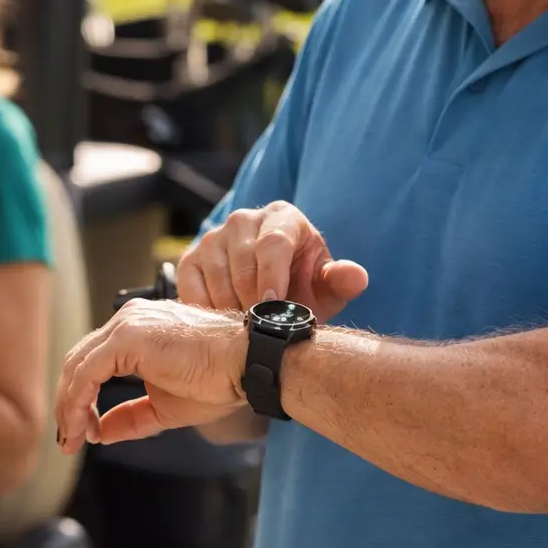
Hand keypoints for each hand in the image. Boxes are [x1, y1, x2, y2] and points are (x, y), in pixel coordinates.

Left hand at [55, 299, 246, 454]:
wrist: (244, 362)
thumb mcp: (164, 406)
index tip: (83, 431)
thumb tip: (101, 432)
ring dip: (69, 406)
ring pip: (77, 366)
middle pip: (78, 361)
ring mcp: (126, 324)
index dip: (80, 398)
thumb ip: (131, 416)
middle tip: (69, 439)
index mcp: (137, 329)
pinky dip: (78, 401)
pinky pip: (88, 372)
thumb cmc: (217, 378)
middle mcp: (128, 319)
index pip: (92, 361)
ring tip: (72, 438)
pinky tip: (83, 426)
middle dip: (68, 404)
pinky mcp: (128, 336)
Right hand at [178, 200, 367, 322]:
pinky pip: (192, 288)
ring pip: (217, 277)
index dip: (272, 277)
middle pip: (243, 263)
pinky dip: (207, 311)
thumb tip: (356, 276)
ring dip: (232, 310)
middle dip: (254, 302)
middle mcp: (244, 219)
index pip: (273, 243)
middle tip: (266, 331)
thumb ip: (341, 281)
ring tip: (250, 330)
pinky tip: (225, 323)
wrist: (272, 287)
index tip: (273, 307)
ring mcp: (214, 237)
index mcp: (283, 217)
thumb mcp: (326, 286)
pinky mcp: (191, 257)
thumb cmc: (304, 285)